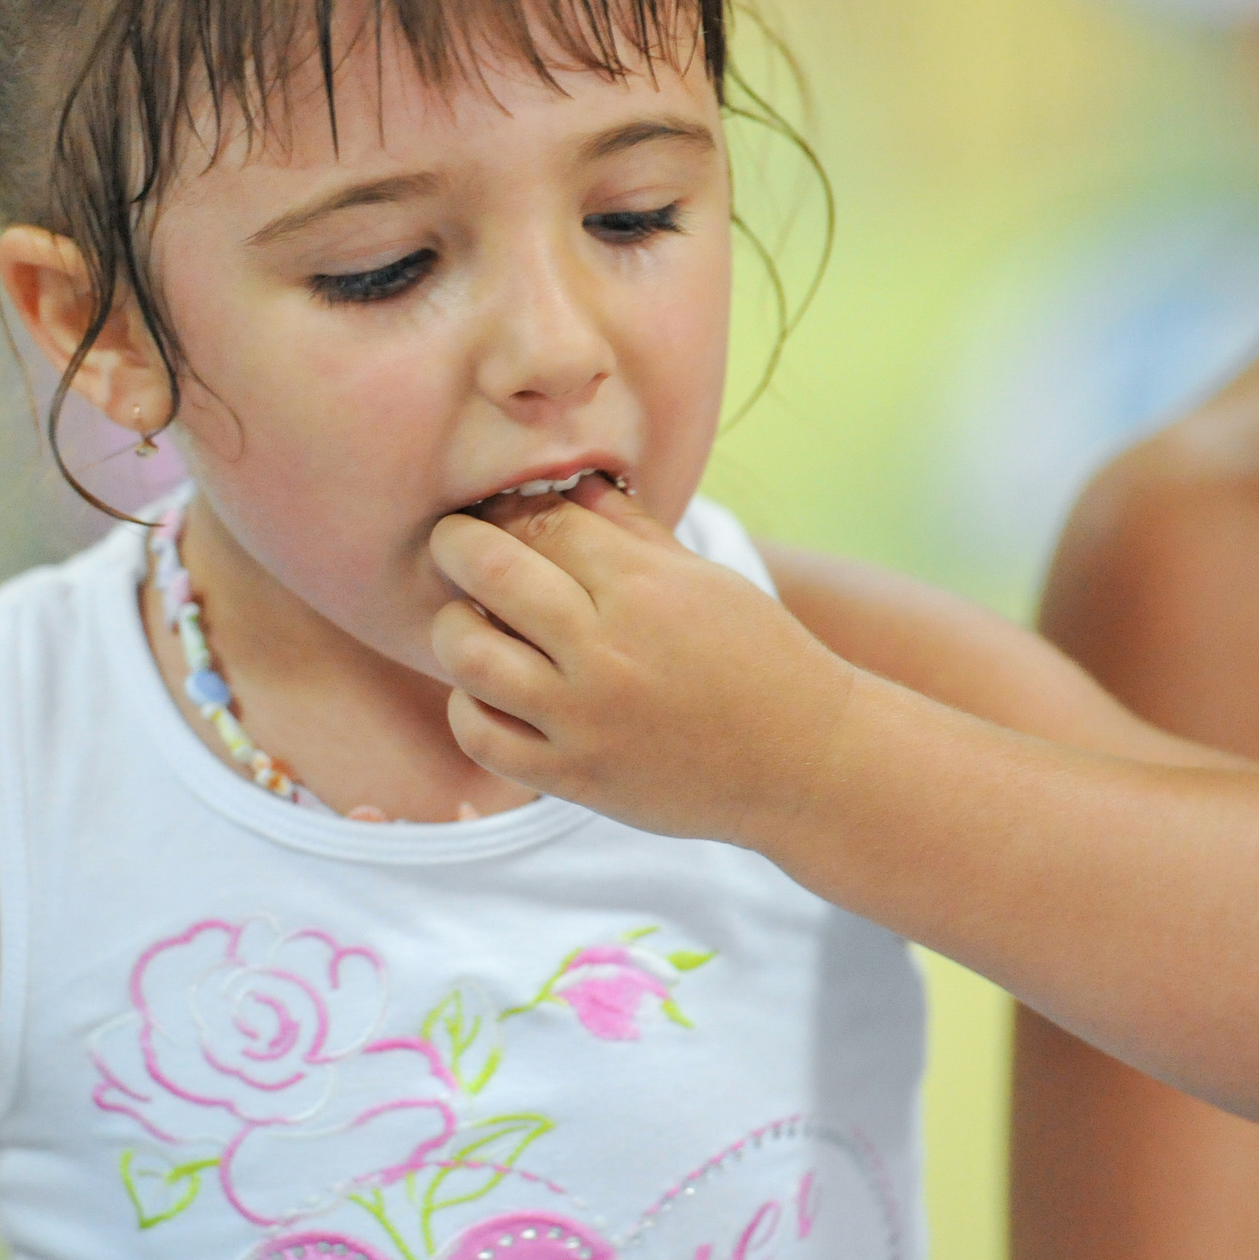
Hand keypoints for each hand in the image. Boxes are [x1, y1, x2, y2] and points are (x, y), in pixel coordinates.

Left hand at [428, 478, 855, 843]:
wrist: (805, 761)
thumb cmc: (757, 657)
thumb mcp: (702, 577)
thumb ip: (629, 528)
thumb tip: (568, 482)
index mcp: (644, 586)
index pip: (539, 521)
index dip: (505, 508)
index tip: (496, 510)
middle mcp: (608, 649)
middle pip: (490, 570)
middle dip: (455, 542)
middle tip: (454, 542)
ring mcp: (586, 718)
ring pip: (469, 654)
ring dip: (453, 625)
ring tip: (468, 619)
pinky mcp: (574, 777)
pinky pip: (480, 736)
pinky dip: (467, 705)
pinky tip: (486, 690)